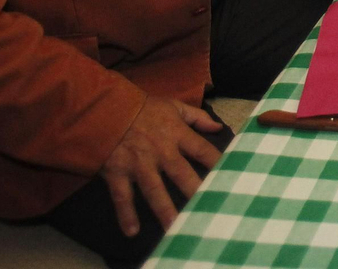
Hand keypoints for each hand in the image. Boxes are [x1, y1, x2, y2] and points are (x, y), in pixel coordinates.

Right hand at [100, 96, 222, 237]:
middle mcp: (160, 151)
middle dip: (195, 192)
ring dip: (164, 209)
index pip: (202, 151)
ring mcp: (138, 163)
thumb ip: (197, 117)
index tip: (232, 179)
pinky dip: (126, 214)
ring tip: (175, 228)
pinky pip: (122, 196)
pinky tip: (132, 231)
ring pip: (154, 189)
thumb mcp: (173, 106)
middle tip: (209, 211)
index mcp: (176, 133)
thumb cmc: (143, 108)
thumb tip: (219, 127)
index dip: (218, 164)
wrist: (105, 108)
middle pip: (182, 174)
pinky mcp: (117, 172)